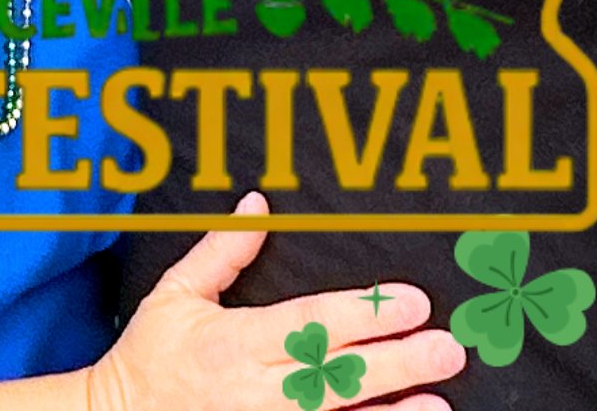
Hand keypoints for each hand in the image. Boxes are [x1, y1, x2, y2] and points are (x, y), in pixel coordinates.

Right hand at [87, 192, 464, 410]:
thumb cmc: (150, 355)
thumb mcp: (177, 294)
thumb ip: (223, 251)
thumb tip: (258, 205)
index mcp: (236, 341)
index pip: (312, 323)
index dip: (363, 312)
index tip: (410, 300)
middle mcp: (257, 390)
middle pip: (337, 376)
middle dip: (396, 362)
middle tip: (446, 348)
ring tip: (438, 404)